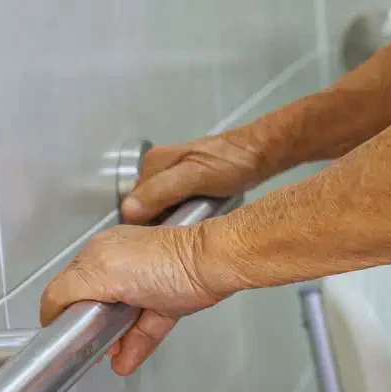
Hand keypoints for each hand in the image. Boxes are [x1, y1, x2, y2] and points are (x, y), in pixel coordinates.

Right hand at [39, 223, 230, 374]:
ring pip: (119, 319)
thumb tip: (53, 310)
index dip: (60, 312)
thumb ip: (71, 292)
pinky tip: (125, 360)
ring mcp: (143, 284)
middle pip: (93, 305)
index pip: (66, 287)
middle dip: (89, 329)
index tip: (59, 334)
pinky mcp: (165, 303)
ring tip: (110, 353)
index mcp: (99, 253)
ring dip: (113, 339)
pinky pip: (143, 327)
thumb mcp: (102, 273)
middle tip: (86, 345)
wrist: (213, 265)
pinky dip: (134, 344)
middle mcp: (118, 265)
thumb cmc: (168, 262)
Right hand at [120, 130, 267, 223]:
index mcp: (152, 164)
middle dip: (158, 222)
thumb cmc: (232, 163)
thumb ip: (162, 191)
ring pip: (160, 208)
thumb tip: (129, 211)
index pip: (132, 205)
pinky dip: (183, 214)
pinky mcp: (185, 182)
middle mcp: (156, 168)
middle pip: (145, 207)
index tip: (163, 239)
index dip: (145, 224)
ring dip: (172, 220)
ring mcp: (171, 175)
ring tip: (191, 229)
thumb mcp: (197, 176)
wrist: (261, 152)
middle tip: (180, 235)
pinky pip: (175, 205)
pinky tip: (198, 220)